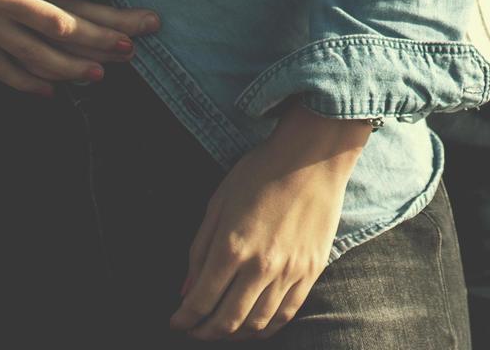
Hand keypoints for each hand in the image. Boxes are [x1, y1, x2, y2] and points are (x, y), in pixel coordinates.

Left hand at [169, 104, 368, 338]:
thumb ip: (200, 250)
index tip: (176, 322)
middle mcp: (260, 266)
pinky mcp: (311, 272)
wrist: (313, 156)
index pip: (200, 301)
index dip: (184, 319)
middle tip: (194, 330)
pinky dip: (265, 328)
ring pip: (256, 324)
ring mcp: (289, 272)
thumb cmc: (260, 172)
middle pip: (226, 321)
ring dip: (233, 334)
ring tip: (221, 329)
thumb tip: (186, 291)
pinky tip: (252, 325)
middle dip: (204, 332)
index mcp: (232, 247)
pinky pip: (285, 314)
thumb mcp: (218, 203)